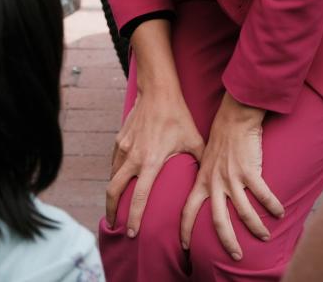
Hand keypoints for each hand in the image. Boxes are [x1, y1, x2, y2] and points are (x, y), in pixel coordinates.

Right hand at [106, 87, 204, 237]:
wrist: (158, 91)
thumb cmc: (178, 116)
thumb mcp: (194, 142)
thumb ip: (199, 163)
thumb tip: (210, 182)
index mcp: (150, 162)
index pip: (138, 196)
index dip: (134, 217)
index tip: (131, 232)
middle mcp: (133, 157)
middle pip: (114, 190)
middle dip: (112, 210)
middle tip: (115, 225)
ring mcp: (123, 147)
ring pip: (112, 176)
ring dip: (112, 193)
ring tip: (116, 206)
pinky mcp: (119, 139)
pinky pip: (114, 162)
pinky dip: (114, 174)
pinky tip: (120, 180)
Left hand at [180, 93, 284, 260]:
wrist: (234, 118)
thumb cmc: (222, 138)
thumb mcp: (205, 159)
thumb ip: (205, 176)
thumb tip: (207, 191)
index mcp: (202, 180)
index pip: (188, 210)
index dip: (185, 230)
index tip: (185, 247)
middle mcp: (215, 182)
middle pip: (218, 220)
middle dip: (226, 241)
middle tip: (235, 256)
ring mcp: (232, 177)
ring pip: (244, 212)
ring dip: (256, 228)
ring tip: (264, 237)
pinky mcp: (249, 171)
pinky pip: (263, 195)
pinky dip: (272, 206)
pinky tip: (279, 214)